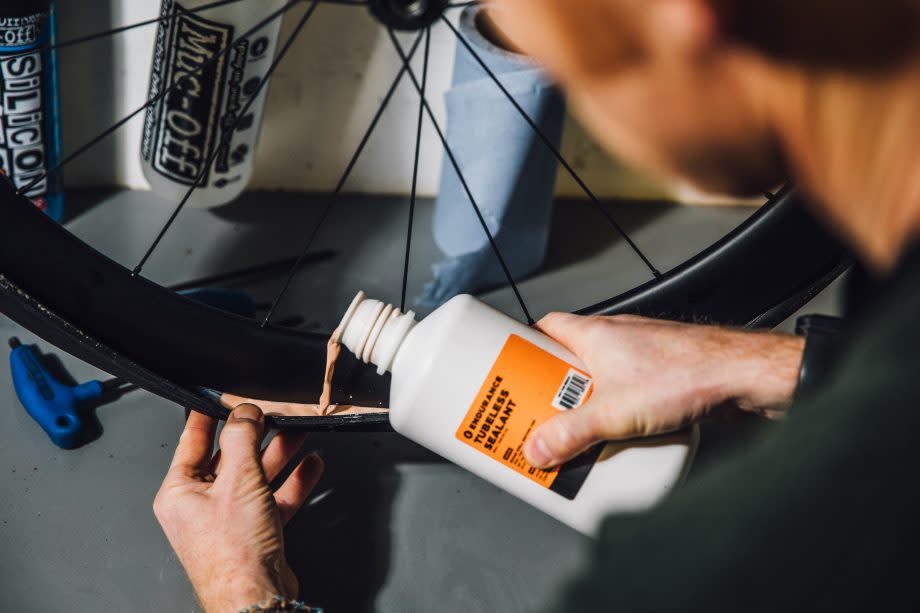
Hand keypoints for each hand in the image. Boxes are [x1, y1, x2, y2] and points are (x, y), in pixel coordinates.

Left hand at [154, 404, 323, 612]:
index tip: (220, 397)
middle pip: (229, 457)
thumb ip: (242, 439)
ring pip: (256, 476)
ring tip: (298, 432)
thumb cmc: (233, 553)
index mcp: (180, 493)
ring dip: (279, 454)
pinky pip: (275, 499)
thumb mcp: (238, 480)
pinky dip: (294, 482)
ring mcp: (230, 520)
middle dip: (256, 435)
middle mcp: (201, 506)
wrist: (255, 598)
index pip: (192, 442)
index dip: (209, 416)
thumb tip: (244, 412)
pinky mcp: (257, 532)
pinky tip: (310, 466)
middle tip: (271, 412)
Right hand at [524, 313, 803, 467]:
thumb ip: (572, 433)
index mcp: (596, 333)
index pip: (546, 326)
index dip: (525, 345)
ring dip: (585, 402)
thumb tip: (539, 449)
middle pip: (569, 359)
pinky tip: (617, 435)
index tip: (510, 367)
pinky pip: (627, 391)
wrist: (743, 376)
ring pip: (599, 377)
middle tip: (538, 413)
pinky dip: (616, 409)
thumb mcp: (615, 412)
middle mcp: (617, 338)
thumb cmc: (688, 372)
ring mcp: (642, 356)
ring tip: (575, 431)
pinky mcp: (663, 377)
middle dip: (552, 388)